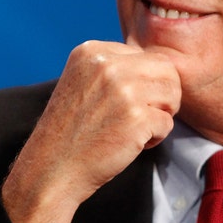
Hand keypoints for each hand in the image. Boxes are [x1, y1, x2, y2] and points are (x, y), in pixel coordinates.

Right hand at [0, 39, 180, 222]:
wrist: (51, 170)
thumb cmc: (72, 131)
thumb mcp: (83, 82)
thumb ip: (115, 68)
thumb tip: (164, 67)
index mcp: (93, 51)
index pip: (147, 56)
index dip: (146, 83)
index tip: (125, 103)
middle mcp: (108, 65)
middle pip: (166, 70)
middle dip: (163, 95)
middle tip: (143, 116)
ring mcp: (123, 90)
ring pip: (172, 93)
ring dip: (161, 115)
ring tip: (136, 129)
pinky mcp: (136, 117)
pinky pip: (167, 123)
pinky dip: (155, 138)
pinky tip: (130, 143)